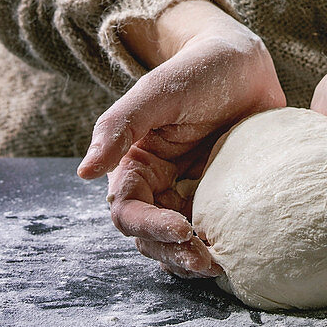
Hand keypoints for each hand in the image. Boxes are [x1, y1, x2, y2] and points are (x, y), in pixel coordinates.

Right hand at [77, 0, 285, 277]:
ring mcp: (191, 192)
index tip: (184, 230)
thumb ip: (120, 125)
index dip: (150, 228)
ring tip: (220, 265)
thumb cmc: (197, 69)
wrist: (243, 61)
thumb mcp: (158, 91)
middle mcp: (159, 184)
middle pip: (151, 238)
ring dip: (192, 260)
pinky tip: (239, 252)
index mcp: (136, 164)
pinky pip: (214, 229)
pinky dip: (219, 246)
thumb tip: (84, 172)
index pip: (128, 211)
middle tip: (206, 261)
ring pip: (179, 243)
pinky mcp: (222, 194)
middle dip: (173, 255)